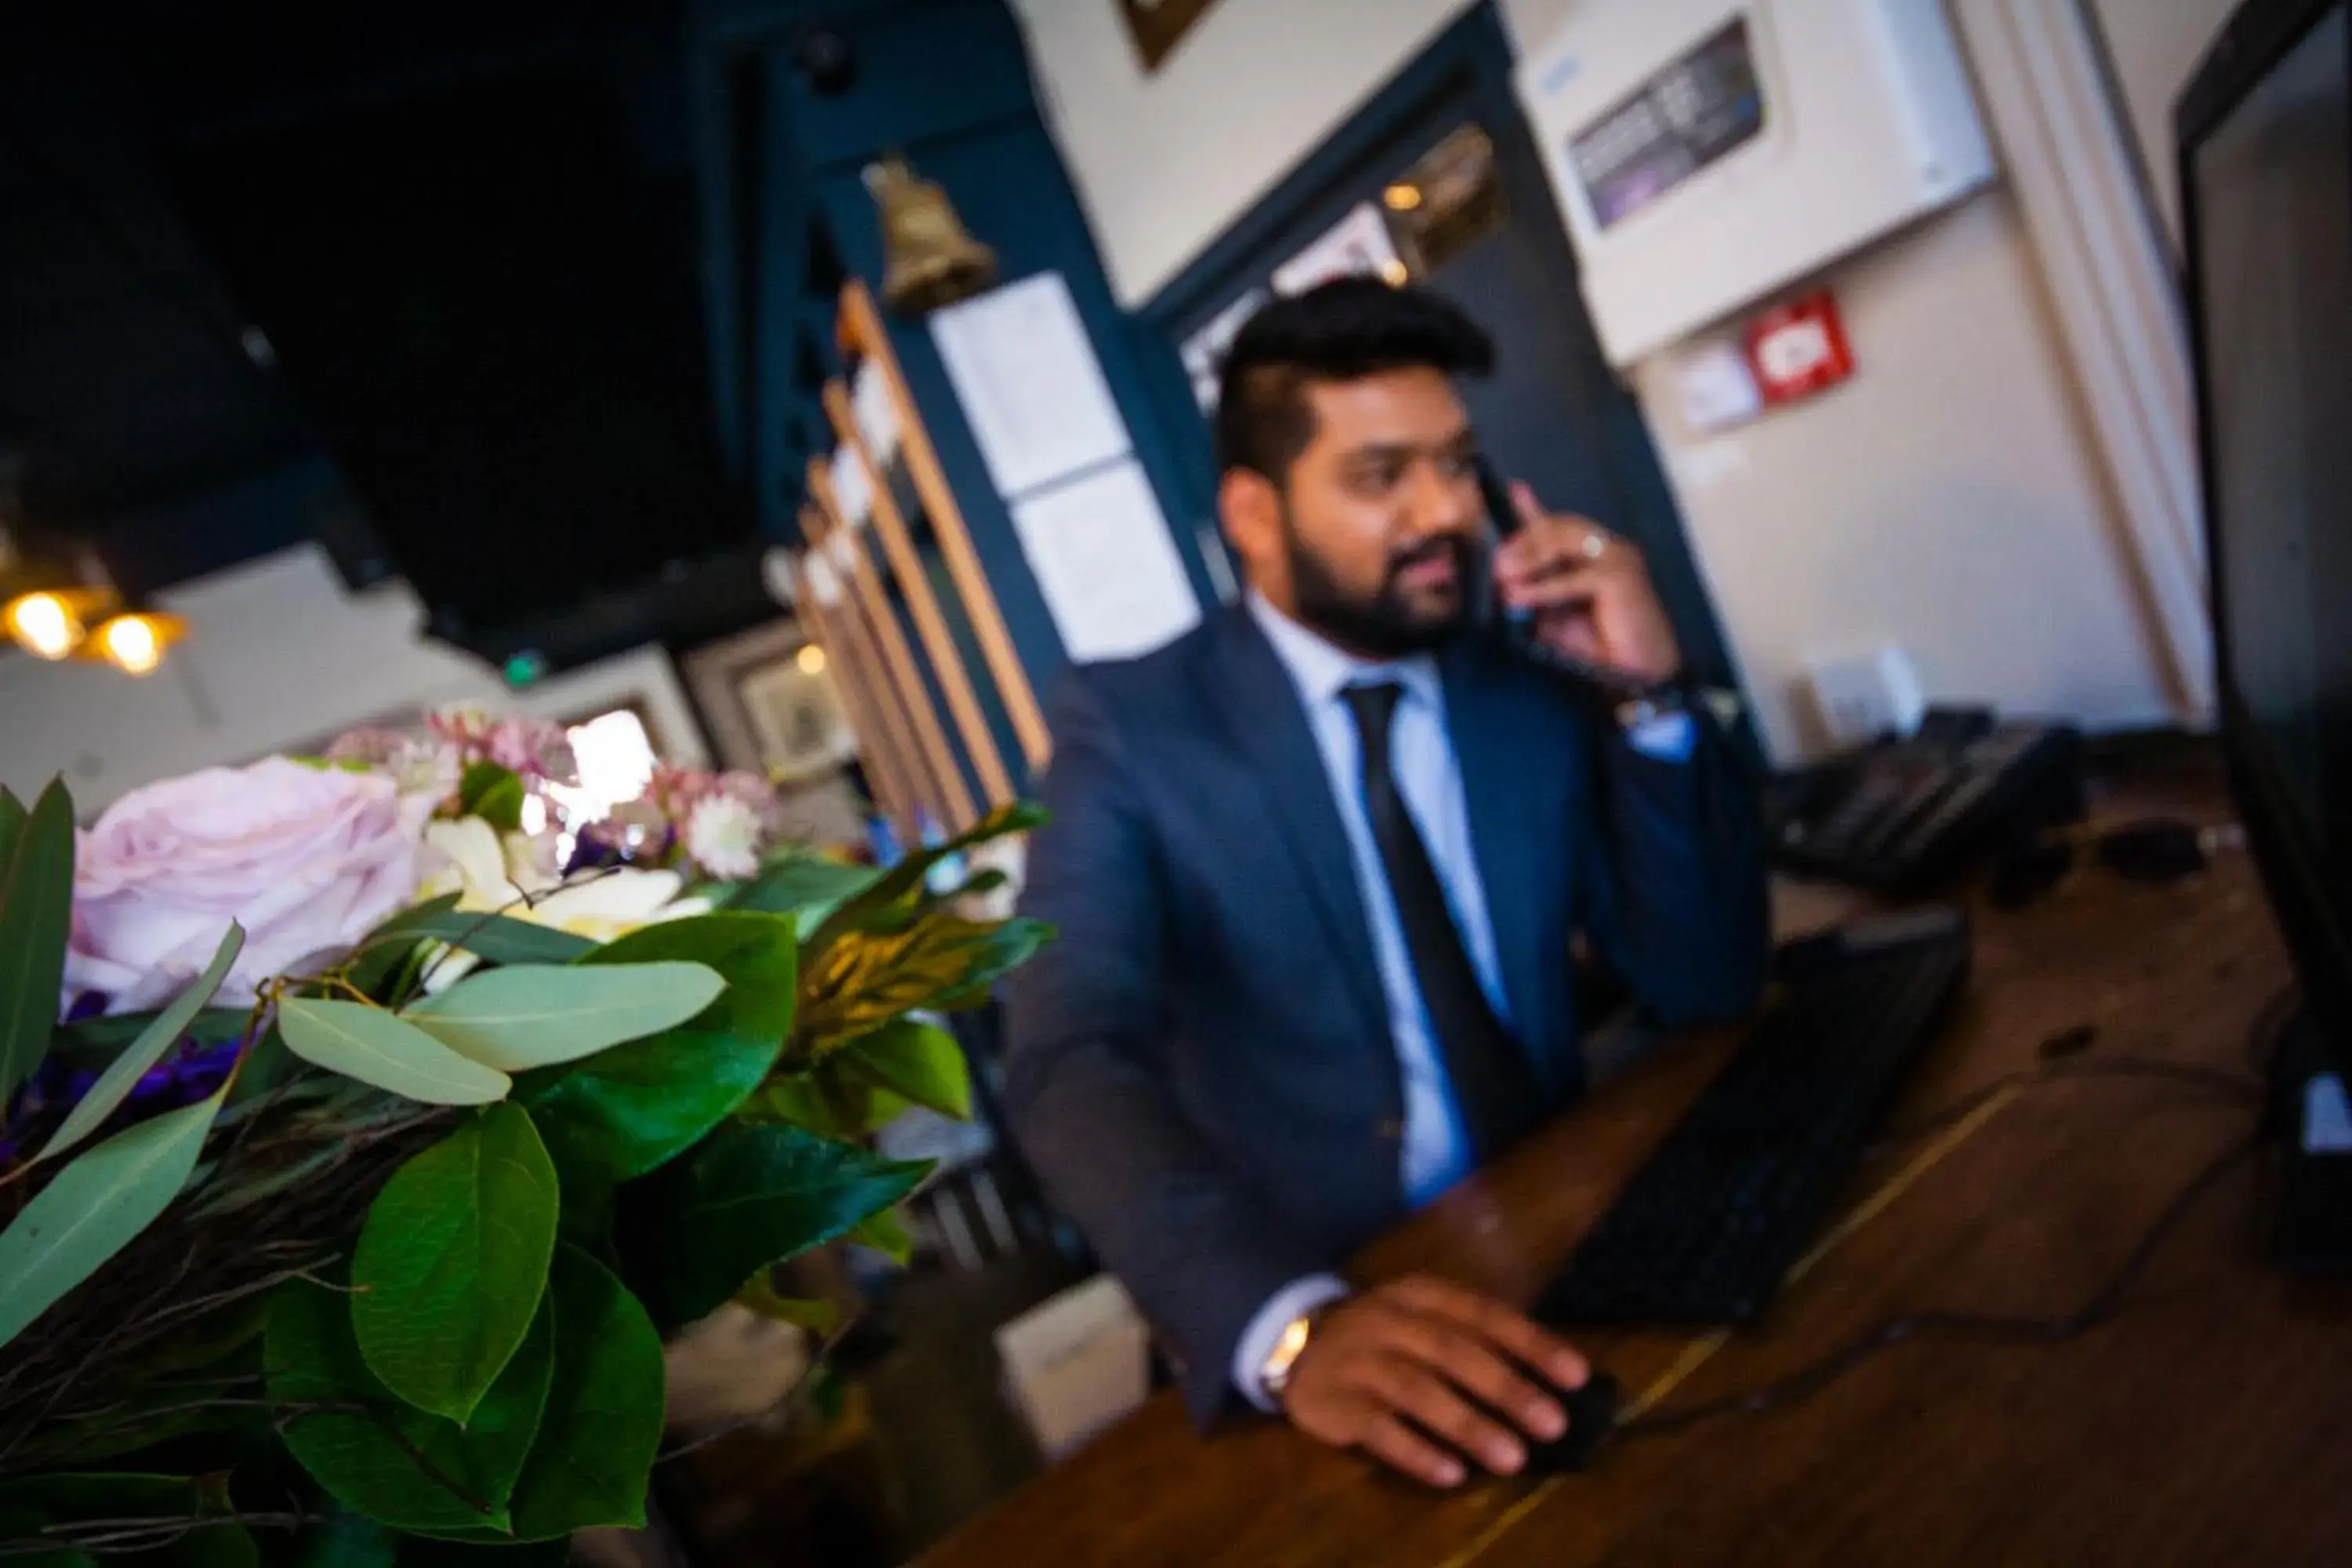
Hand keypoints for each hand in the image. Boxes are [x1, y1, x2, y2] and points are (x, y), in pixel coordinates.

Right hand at [1278, 1275, 1590, 1487]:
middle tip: (1552, 1423)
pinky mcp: (1333, 1401)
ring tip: (1512, 1458)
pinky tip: (1450, 1474)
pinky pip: (1377, 1428)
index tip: (1576, 1375)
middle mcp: (1390, 1320)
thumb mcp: (1424, 1320)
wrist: (1294, 1342)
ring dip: (1468, 1424)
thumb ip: (1476, 1342)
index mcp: (1422, 1295)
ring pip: (1418, 1389)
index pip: (1483, 1314)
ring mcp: (1358, 1360)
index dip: (1531, 1343)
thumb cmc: (1383, 1338)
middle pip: (1454, 1351)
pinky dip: (1415, 1450)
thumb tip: (1549, 1383)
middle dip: (1508, 1388)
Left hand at [1492, 481, 1680, 686]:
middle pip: (1559, 527)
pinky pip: (1572, 576)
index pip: (1561, 526)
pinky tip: (1521, 596)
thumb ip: (1536, 597)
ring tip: (1505, 575)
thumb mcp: (1556, 619)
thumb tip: (1506, 585)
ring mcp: (1618, 559)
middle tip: (1498, 561)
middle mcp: (1609, 550)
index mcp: (1595, 557)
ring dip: (1529, 556)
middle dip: (1525, 540)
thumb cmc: (1600, 649)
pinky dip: (1542, 587)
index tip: (1515, 490)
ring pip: (1564, 541)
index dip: (1535, 509)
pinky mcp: (1620, 577)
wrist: (1637, 674)